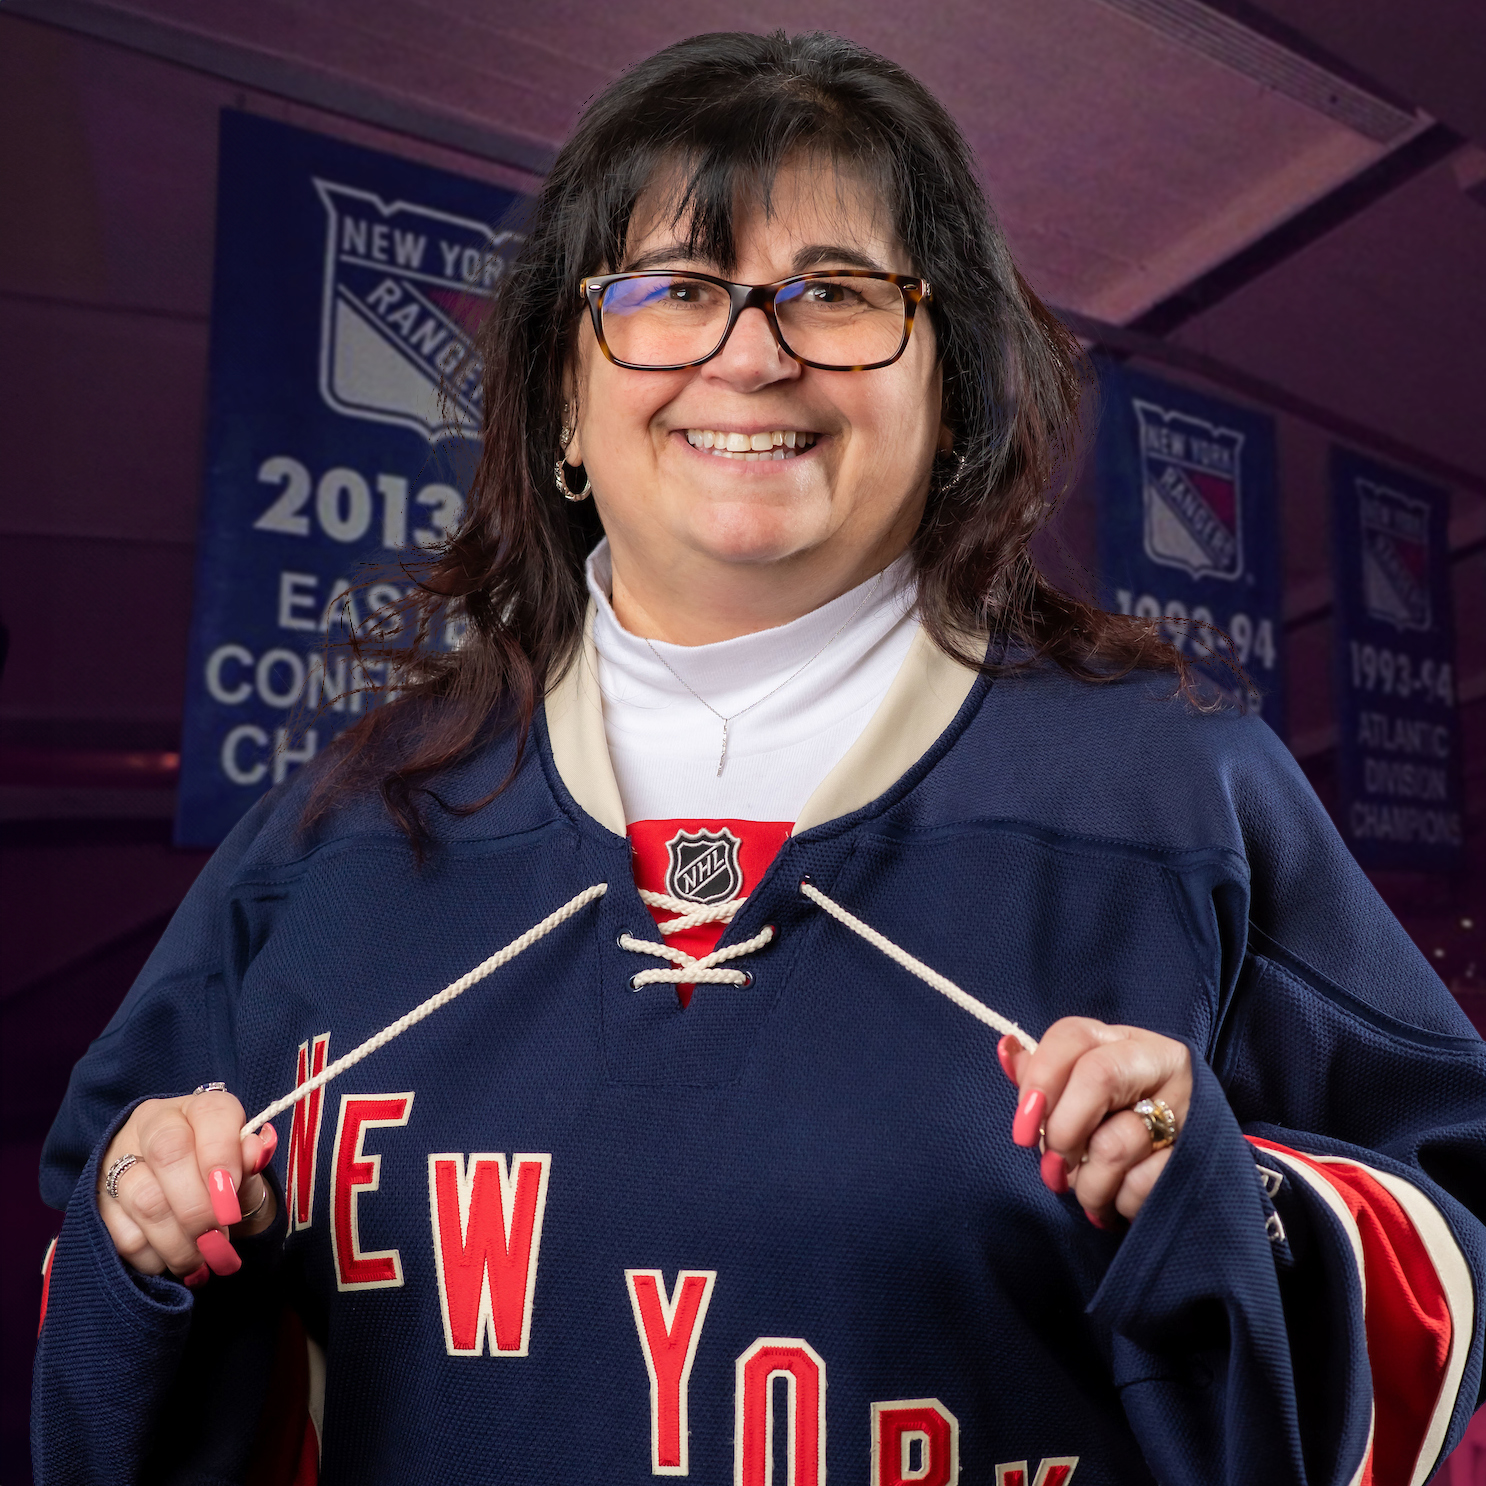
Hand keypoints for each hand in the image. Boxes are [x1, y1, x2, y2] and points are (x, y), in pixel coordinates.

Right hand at [96, 1089, 277, 1286]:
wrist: (190, 1197)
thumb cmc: (224, 1178)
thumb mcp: (247, 1168)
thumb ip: (252, 1160)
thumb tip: (258, 1149)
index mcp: (199, 1107)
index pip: (209, 1114)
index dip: (222, 1157)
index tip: (231, 1205)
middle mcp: (154, 1124)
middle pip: (169, 1154)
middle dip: (197, 1207)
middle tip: (217, 1241)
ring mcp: (120, 1160)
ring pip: (144, 1199)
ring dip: (177, 1241)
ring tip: (202, 1261)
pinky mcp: (99, 1200)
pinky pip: (121, 1233)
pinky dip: (152, 1256)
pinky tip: (172, 1262)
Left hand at [998, 1017, 1190, 1229]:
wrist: (1191, 1161)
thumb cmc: (1117, 1120)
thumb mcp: (1080, 1091)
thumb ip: (1043, 1074)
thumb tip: (1006, 1048)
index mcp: (1119, 1041)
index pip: (1072, 1036)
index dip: (1040, 1080)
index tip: (1020, 1130)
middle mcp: (1156, 1062)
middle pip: (1098, 1076)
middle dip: (1062, 1132)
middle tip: (1053, 1168)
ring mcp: (1184, 1106)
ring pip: (1115, 1143)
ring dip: (1088, 1185)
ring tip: (1087, 1194)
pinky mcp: (1200, 1153)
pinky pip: (1143, 1184)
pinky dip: (1119, 1204)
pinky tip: (1118, 1203)